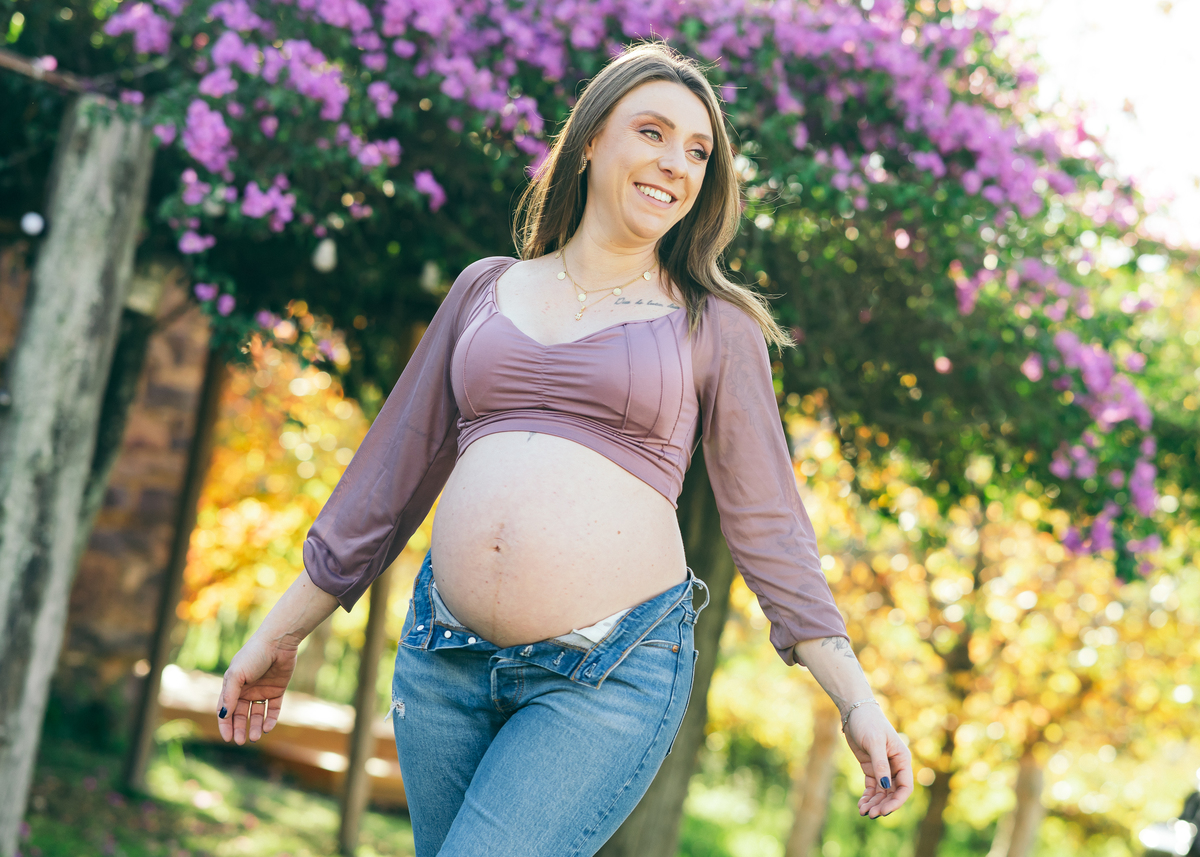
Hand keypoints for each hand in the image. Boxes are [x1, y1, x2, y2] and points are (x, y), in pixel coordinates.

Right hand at [216, 634, 298, 744]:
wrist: (278, 642)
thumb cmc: (253, 655)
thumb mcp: (237, 675)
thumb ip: (229, 695)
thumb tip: (223, 715)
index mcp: (233, 686)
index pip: (226, 710)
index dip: (225, 724)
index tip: (228, 738)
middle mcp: (246, 690)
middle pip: (240, 715)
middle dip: (240, 728)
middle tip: (241, 741)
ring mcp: (262, 691)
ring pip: (256, 714)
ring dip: (255, 726)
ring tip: (255, 737)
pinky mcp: (277, 690)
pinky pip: (273, 709)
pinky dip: (270, 719)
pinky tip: (267, 727)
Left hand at [843, 702, 912, 818]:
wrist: (855, 712)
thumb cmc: (868, 723)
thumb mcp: (874, 742)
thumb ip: (880, 764)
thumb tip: (885, 786)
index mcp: (902, 760)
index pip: (905, 787)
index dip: (896, 801)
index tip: (884, 811)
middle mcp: (895, 766)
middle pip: (893, 793)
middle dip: (883, 805)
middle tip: (870, 815)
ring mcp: (882, 768)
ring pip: (882, 792)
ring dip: (874, 803)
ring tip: (862, 812)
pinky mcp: (870, 768)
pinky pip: (872, 787)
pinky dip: (867, 797)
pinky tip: (861, 804)